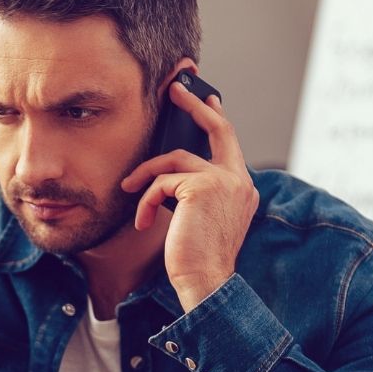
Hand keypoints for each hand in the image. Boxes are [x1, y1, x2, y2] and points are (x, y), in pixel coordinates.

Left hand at [121, 82, 258, 310]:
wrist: (205, 281)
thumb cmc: (197, 257)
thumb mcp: (199, 217)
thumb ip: (194, 191)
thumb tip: (167, 171)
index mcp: (242, 187)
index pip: (230, 144)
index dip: (216, 119)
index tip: (208, 100)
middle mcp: (239, 180)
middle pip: (217, 129)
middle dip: (194, 105)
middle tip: (174, 90)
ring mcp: (224, 181)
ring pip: (174, 160)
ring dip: (146, 176)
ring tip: (130, 190)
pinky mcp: (202, 187)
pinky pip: (162, 182)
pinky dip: (145, 200)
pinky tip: (142, 221)